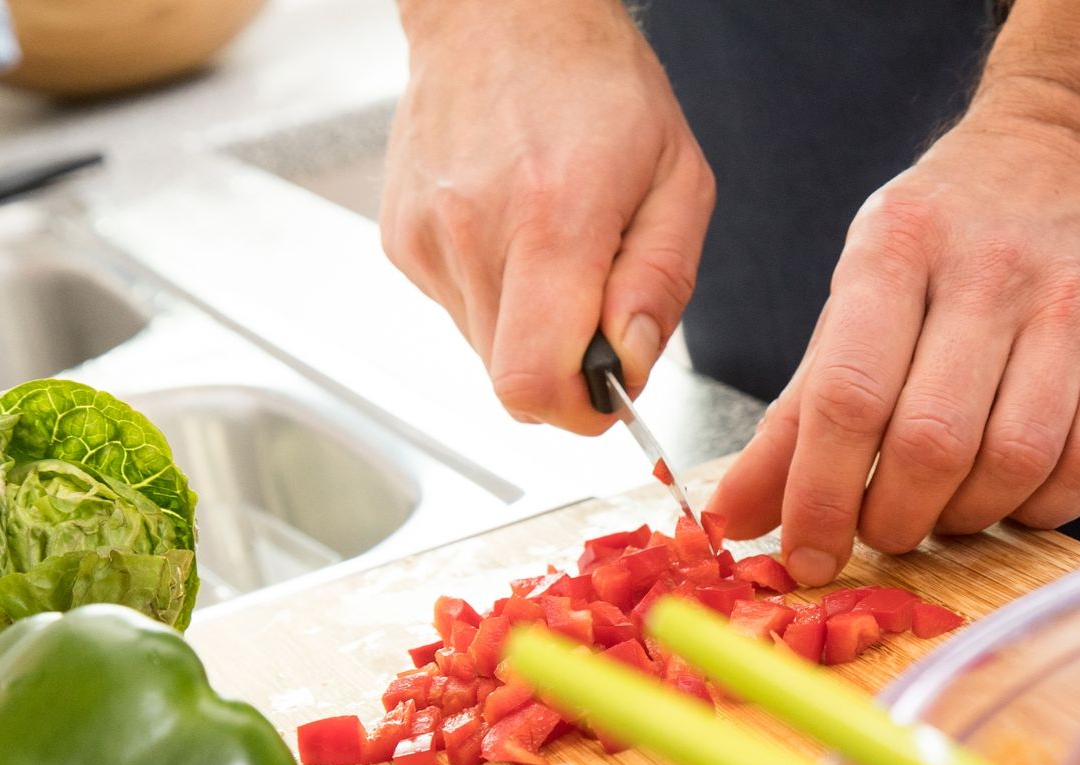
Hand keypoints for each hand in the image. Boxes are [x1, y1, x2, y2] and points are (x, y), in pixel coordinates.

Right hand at [381, 0, 714, 433]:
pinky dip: (497, 297)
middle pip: (510, 381)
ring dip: (530, 331)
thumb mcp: (679, 181)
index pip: (533, 382)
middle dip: (564, 369)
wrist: (501, 13)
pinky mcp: (400, 239)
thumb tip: (627, 368)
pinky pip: (459, 310)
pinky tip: (514, 234)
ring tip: (554, 252)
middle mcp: (474, 231)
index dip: (577, 410)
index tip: (608, 389)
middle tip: (596, 305)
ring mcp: (425, 237)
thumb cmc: (601, 87)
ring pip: (484, 351)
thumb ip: (660, 285)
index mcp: (554, 219)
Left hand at [707, 109, 1079, 585]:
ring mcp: (1072, 307)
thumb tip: (735, 516)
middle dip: (896, 519)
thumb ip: (798, 412)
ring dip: (969, 517)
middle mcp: (991, 272)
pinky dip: (1047, 505)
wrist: (1074, 148)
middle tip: (883, 531)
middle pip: (933, 443)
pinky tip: (1016, 494)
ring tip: (946, 508)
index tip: (807, 554)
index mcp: (898, 249)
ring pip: (1017, 460)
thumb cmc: (947, 236)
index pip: (849, 397)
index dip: (821, 496)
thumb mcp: (856, 292)